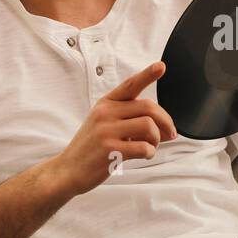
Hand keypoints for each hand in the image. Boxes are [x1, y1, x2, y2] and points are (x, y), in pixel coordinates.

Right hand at [54, 61, 177, 196]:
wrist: (67, 170)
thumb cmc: (91, 149)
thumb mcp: (104, 125)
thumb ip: (130, 121)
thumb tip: (166, 128)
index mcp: (105, 104)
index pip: (130, 85)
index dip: (147, 75)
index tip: (161, 66)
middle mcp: (106, 113)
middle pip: (148, 107)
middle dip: (165, 121)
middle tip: (170, 133)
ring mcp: (106, 131)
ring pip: (149, 126)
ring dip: (157, 138)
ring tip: (151, 146)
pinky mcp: (110, 149)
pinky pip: (144, 147)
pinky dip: (150, 152)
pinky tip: (144, 155)